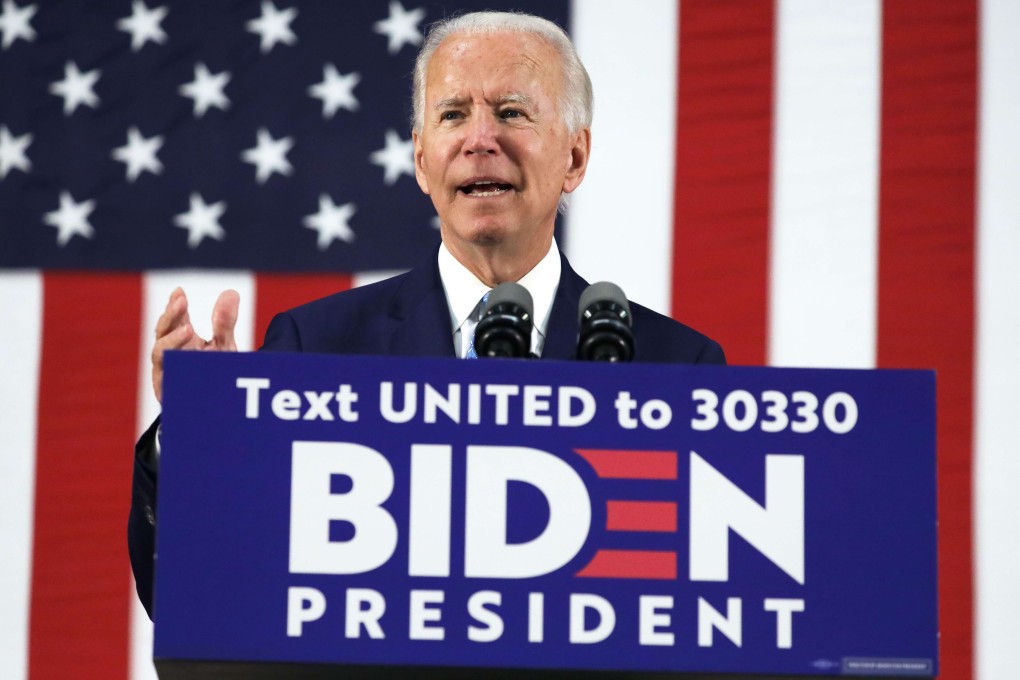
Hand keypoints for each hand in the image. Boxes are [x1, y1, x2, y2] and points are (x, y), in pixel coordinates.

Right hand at [151, 287, 239, 402]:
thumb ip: (224, 323)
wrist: (213, 411)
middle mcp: (169, 353)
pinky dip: (173, 366)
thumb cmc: (214, 374)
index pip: (174, 318)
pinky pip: (165, 377)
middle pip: (162, 330)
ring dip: (171, 340)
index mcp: (181, 339)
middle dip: (170, 315)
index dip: (175, 305)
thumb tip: (231, 292)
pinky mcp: (167, 390)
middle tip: (181, 301)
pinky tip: (185, 357)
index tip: (180, 291)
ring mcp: (165, 371)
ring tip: (188, 329)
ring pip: (159, 352)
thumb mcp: (223, 346)